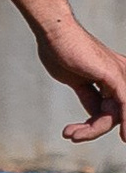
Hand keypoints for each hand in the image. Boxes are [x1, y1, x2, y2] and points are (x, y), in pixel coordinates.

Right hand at [36, 13, 125, 142]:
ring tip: (70, 134)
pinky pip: (125, 104)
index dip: (93, 125)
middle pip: (113, 114)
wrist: (54, 34)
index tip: (70, 133)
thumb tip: (95, 114)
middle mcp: (122, 75)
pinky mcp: (116, 75)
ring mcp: (120, 75)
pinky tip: (125, 137)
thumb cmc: (60, 52)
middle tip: (68, 135)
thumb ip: (89, 96)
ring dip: (94, 129)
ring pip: (117, 113)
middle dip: (92, 129)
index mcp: (112, 77)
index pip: (110, 109)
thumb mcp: (76, 80)